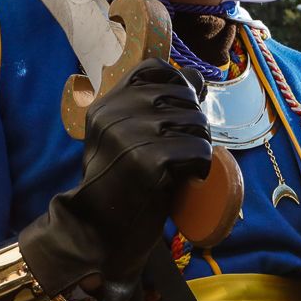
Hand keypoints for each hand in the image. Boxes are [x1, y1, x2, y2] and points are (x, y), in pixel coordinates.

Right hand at [21, 59, 211, 297]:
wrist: (99, 231)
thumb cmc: (121, 185)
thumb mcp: (131, 138)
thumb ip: (157, 107)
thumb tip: (195, 76)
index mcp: (107, 105)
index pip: (155, 68)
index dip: (179, 84)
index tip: (180, 112)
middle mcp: (113, 114)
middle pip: (183, 95)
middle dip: (196, 122)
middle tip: (184, 151)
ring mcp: (129, 136)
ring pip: (196, 121)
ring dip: (201, 145)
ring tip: (184, 166)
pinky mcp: (147, 161)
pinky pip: (198, 149)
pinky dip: (201, 166)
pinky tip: (187, 179)